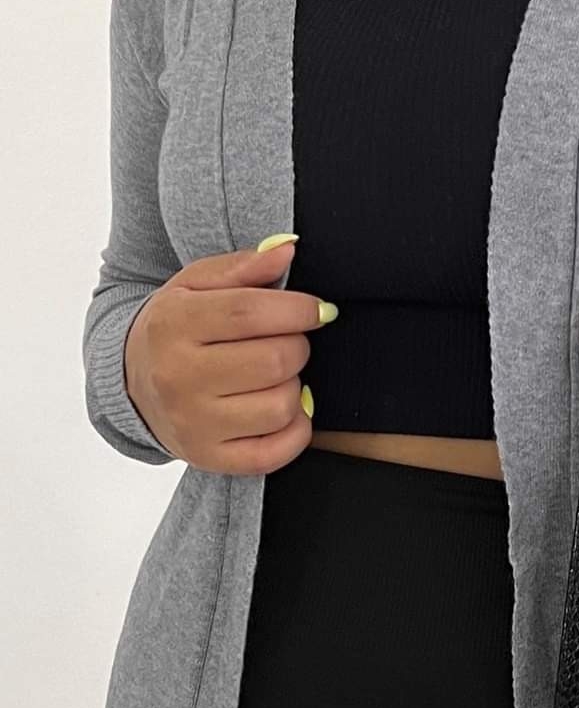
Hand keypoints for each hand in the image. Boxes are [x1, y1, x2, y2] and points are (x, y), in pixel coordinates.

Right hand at [123, 237, 335, 474]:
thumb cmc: (175, 328)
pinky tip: (281, 409)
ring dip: (294, 386)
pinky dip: (295, 428)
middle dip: (297, 346)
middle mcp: (178, 377)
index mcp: (174, 324)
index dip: (299, 309)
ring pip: (283, 405)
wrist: (130, 384)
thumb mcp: (196, 284)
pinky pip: (278, 450)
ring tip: (273, 375)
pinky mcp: (210, 458)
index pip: (251, 312)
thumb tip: (288, 248)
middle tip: (287, 341)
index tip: (318, 310)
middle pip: (275, 360)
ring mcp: (193, 424)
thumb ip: (244, 265)